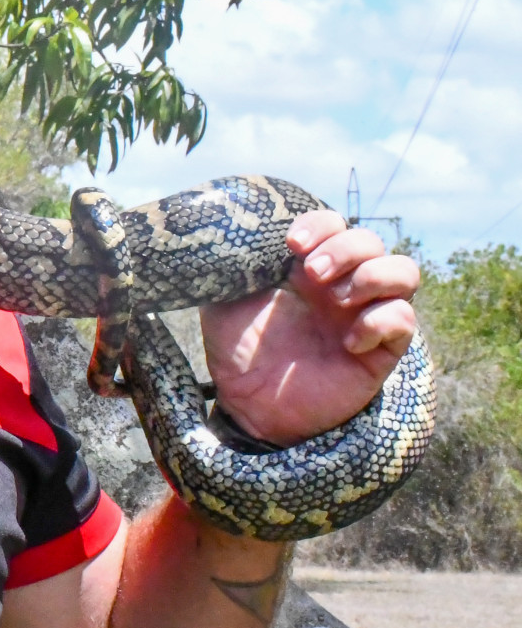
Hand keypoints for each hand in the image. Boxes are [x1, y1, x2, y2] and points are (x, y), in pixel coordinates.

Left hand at [199, 210, 419, 447]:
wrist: (248, 403)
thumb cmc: (237, 350)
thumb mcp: (223, 300)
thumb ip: (230, 266)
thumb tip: (230, 234)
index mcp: (306, 267)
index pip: (334, 224)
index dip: (321, 224)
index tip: (292, 244)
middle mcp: (341, 287)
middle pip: (372, 242)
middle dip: (345, 249)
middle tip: (312, 274)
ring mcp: (364, 316)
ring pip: (404, 272)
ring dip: (373, 276)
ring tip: (337, 300)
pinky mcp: (381, 351)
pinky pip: (404, 320)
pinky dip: (380, 322)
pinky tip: (347, 342)